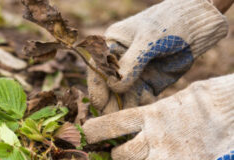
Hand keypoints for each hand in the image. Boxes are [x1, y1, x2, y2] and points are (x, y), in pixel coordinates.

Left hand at [83, 74, 233, 159]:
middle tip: (116, 152)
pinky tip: (154, 158)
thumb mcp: (179, 100)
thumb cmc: (210, 101)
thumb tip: (140, 120)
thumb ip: (156, 113)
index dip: (97, 130)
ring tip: (137, 156)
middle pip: (121, 154)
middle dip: (116, 155)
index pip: (114, 124)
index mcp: (153, 115)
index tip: (86, 132)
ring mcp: (170, 154)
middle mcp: (157, 137)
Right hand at [87, 0, 227, 112]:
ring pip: (123, 97)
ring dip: (125, 108)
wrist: (195, 27)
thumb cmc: (168, 24)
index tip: (102, 106)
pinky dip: (142, 106)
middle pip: (108, 88)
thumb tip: (114, 86)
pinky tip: (147, 107)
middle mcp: (118, 63)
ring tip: (132, 116)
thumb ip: (131, 63)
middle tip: (115, 119)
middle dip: (110, 104)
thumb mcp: (148, 40)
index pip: (98, 71)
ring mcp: (133, 75)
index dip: (98, 89)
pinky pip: (140, 100)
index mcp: (110, 47)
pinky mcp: (148, 84)